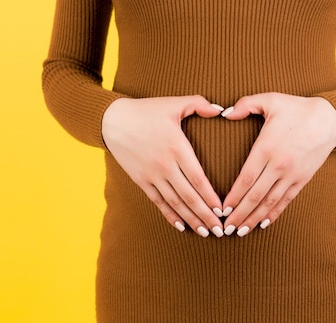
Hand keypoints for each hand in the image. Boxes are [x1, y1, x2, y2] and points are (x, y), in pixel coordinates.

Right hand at [101, 95, 224, 236]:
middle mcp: (165, 165)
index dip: (211, 197)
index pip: (198, 179)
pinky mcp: (141, 180)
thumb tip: (222, 110)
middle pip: (189, 196)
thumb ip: (200, 104)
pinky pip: (158, 201)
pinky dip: (170, 215)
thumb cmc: (147, 110)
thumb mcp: (174, 103)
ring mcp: (152, 175)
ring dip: (191, 219)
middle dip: (206, 215)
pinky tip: (181, 226)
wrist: (112, 121)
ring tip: (205, 232)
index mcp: (177, 147)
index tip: (223, 211)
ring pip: (175, 202)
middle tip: (221, 231)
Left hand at [220, 93, 335, 236]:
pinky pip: (286, 200)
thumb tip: (224, 112)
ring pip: (269, 202)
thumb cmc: (296, 108)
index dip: (232, 197)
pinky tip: (263, 223)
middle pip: (255, 196)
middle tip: (226, 229)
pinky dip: (274, 213)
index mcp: (266, 148)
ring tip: (240, 231)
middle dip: (239, 214)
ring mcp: (292, 174)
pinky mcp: (302, 179)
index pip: (245, 179)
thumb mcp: (270, 100)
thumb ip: (245, 104)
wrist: (329, 119)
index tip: (221, 210)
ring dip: (254, 218)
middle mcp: (278, 165)